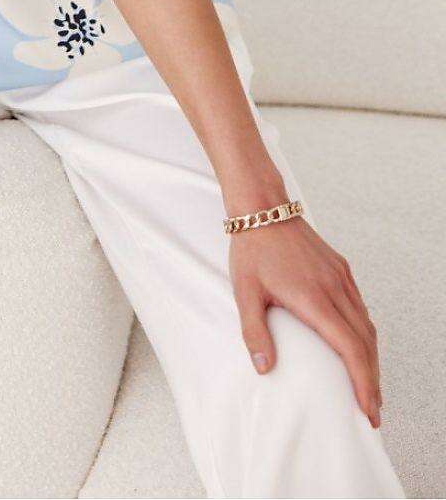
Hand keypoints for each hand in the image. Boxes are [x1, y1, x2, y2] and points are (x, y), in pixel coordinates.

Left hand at [229, 215, 382, 426]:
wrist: (262, 207)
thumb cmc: (252, 250)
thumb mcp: (245, 293)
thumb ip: (254, 332)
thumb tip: (264, 368)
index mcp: (314, 298)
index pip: (351, 348)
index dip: (363, 382)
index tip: (368, 408)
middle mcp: (335, 288)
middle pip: (366, 343)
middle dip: (372, 380)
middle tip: (372, 411)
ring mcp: (340, 277)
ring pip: (367, 325)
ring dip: (371, 358)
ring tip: (368, 386)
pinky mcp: (340, 269)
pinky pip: (360, 306)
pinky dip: (365, 333)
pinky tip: (359, 346)